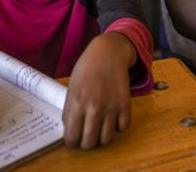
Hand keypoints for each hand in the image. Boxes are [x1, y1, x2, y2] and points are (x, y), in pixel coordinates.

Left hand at [62, 33, 136, 148]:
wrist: (108, 53)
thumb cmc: (87, 68)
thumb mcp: (72, 88)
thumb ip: (70, 110)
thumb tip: (71, 130)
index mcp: (76, 103)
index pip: (72, 138)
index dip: (73, 141)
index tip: (75, 138)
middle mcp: (94, 107)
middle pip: (90, 143)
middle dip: (87, 143)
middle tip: (87, 135)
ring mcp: (111, 106)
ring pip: (107, 139)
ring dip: (102, 137)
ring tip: (100, 128)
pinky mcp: (125, 103)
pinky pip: (123, 128)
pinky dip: (118, 127)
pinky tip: (113, 119)